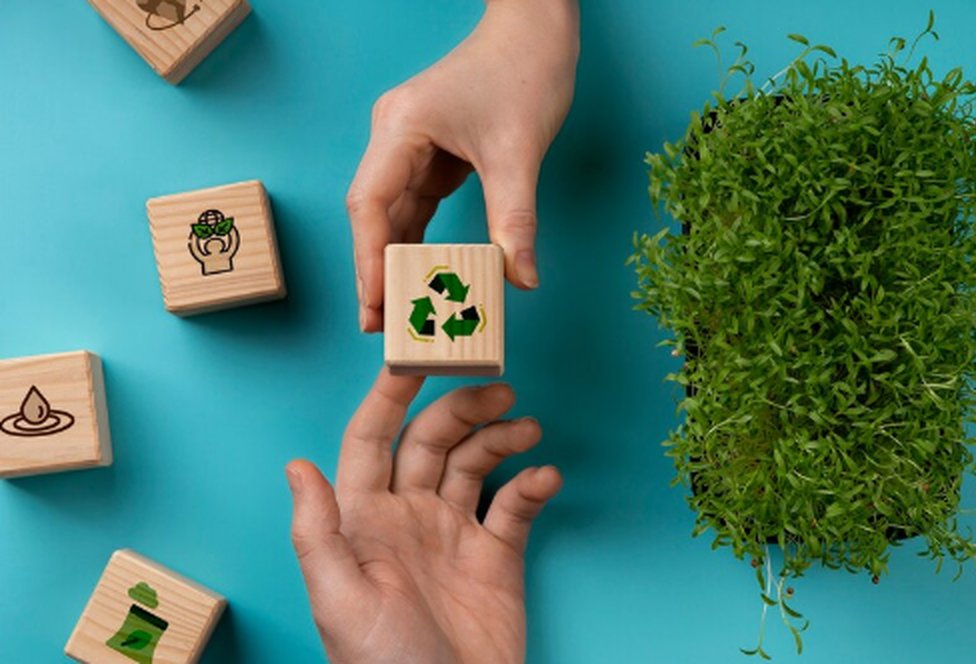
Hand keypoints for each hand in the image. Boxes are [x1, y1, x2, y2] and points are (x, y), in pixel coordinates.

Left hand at [286, 369, 561, 663]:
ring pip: (477, 462)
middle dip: (462, 408)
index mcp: (364, 519)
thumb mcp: (340, 601)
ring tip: (527, 428)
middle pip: (432, 440)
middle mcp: (409, 516)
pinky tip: (545, 477)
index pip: (372, 440)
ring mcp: (454, 533)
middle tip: (498, 390)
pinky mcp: (495, 556)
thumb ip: (319, 532)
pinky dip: (534, 484)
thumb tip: (297, 465)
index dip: (389, 396)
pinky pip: (516, 506)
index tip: (413, 358)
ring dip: (502, 437)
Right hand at [347, 0, 579, 330]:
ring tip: (397, 313)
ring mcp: (409, 147)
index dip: (369, 258)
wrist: (535, 31)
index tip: (374, 303)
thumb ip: (516, 221)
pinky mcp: (429, 155)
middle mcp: (394, 138)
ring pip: (393, 215)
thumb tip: (522, 279)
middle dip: (376, 270)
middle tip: (379, 325)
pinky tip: (421, 277)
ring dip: (396, 262)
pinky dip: (419, 242)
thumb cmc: (524, 72)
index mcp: (401, 128)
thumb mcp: (520, 152)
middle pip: (374, 214)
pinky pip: (417, 206)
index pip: (371, 203)